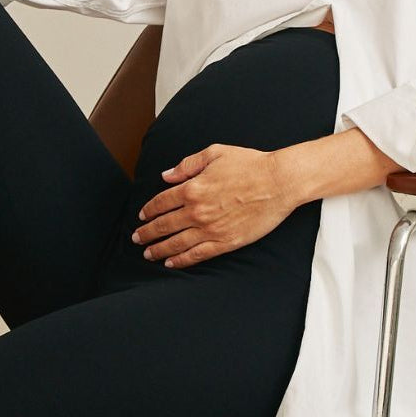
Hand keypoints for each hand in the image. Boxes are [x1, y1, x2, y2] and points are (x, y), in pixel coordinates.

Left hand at [131, 144, 297, 268]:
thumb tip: (166, 175)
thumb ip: (187, 165)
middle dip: (147, 233)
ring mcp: (211, 229)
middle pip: (164, 225)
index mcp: (193, 188)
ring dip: (159, 250)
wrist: (278, 181)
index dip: (149, 211)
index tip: (142, 216)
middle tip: (137, 239)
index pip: (161, 202)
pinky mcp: (226, 242)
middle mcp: (197, 211)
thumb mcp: (215, 153)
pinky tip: (171, 263)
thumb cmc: (250, 164)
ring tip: (148, 254)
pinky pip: (198, 254)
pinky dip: (181, 260)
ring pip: (176, 243)